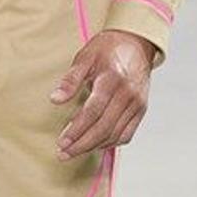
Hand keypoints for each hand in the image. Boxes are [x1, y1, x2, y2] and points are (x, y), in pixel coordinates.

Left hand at [49, 30, 158, 157]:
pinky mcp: (141, 110)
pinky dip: (111, 143)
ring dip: (93, 146)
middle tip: (63, 154)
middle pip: (104, 128)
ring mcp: (137, 104)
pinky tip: (95, 145)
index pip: (93, 112)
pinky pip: (127, 134)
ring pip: (115, 134)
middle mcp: (128, 94)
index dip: (77, 130)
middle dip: (82, 144)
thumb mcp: (85, 57)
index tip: (62, 142)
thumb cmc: (107, 49)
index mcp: (112, 80)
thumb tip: (55, 99)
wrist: (136, 43)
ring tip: (74, 152)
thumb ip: (70, 80)